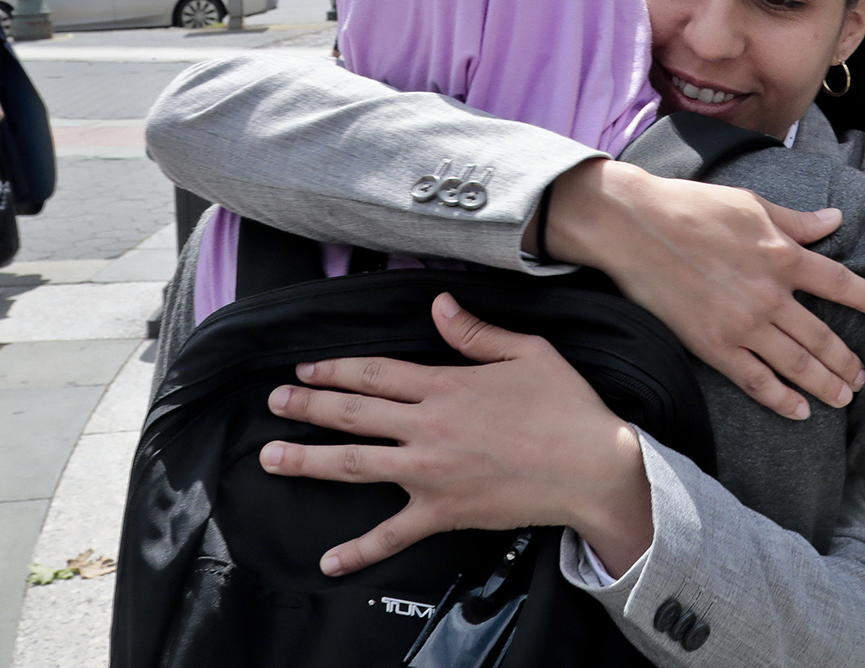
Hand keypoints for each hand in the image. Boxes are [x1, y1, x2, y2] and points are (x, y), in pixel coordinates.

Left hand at [261, 292, 653, 577]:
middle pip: (352, 413)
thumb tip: (439, 304)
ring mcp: (430, 473)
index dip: (336, 369)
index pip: (375, 373)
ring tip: (271, 457)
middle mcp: (428, 427)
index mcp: (446, 386)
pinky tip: (329, 561)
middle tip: (274, 402)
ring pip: (355, 464)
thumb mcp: (527, 352)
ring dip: (308, 460)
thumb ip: (476, 331)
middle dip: (307, 406)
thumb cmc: (567, 408)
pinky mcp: (443, 512)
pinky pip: (392, 535)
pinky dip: (359, 550)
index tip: (307, 368)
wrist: (593, 467)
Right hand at [545, 159, 864, 421]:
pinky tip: (799, 411)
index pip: (839, 283)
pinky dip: (781, 399)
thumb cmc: (693, 207)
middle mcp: (770, 294)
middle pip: (822, 336)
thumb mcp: (752, 205)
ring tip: (844, 397)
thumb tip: (835, 220)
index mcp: (783, 255)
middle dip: (847, 360)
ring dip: (825, 384)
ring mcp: (743, 324)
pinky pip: (756, 381)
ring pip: (797, 364)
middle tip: (863, 377)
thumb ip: (797, 220)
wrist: (636, 228)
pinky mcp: (714, 345)